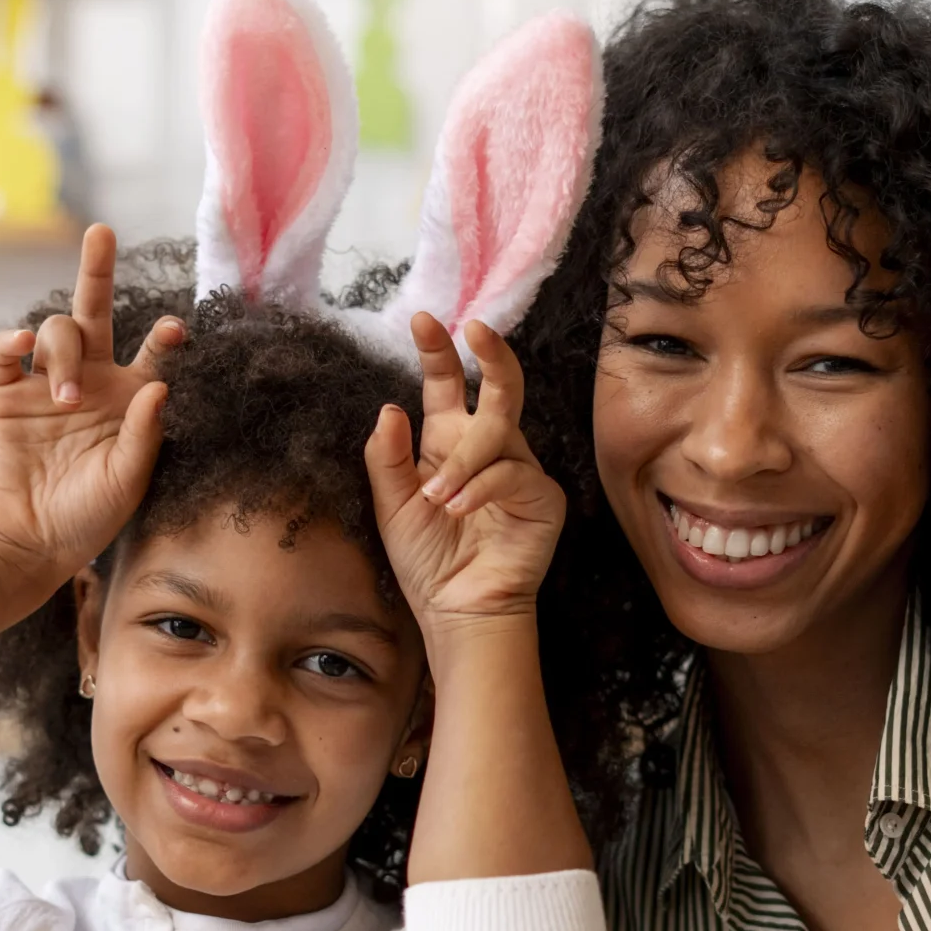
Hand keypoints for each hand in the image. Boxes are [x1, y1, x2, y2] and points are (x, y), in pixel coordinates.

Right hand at [0, 223, 184, 586]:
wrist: (30, 540)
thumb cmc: (89, 515)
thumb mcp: (128, 481)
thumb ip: (144, 435)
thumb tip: (160, 387)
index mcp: (129, 398)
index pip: (152, 353)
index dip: (164, 337)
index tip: (175, 331)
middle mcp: (89, 380)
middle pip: (94, 310)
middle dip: (97, 270)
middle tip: (102, 232)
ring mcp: (44, 382)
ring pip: (55, 331)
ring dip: (62, 354)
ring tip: (65, 398)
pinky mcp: (3, 393)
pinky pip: (4, 353)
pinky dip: (11, 342)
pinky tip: (21, 346)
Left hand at [364, 314, 564, 633]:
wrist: (456, 610)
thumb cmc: (426, 560)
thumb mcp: (392, 506)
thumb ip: (388, 458)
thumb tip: (390, 407)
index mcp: (449, 441)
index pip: (447, 385)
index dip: (437, 352)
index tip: (424, 321)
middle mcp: (489, 448)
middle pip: (501, 387)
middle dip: (491, 353)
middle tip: (476, 329)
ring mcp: (520, 469)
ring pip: (499, 434)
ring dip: (463, 462)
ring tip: (436, 499)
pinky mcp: (542, 498)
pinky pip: (513, 474)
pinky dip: (480, 488)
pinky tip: (458, 509)